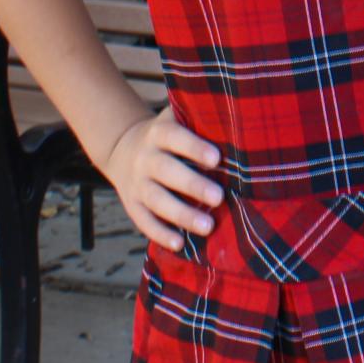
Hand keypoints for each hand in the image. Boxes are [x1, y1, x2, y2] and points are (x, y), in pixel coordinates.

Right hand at [100, 107, 223, 251]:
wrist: (122, 148)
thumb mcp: (176, 119)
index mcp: (159, 133)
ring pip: (157, 200)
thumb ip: (199, 119)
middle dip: (193, 186)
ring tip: (208, 226)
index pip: (176, 138)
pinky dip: (160, 234)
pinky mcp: (131, 205)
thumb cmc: (168, 134)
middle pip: (167, 172)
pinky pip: (144, 221)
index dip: (194, 148)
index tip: (216, 158)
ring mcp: (136, 183)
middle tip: (220, 197)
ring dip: (182, 215)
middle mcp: (145, 158)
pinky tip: (180, 243)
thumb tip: (241, 120)